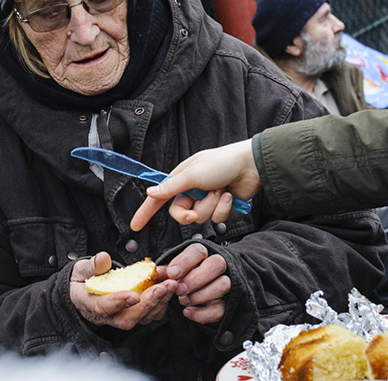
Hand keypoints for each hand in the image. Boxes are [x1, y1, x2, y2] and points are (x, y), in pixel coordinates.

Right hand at [70, 252, 177, 329]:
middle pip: (128, 318)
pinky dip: (162, 302)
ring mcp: (121, 317)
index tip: (134, 295)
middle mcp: (106, 316)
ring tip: (170, 285)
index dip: (119, 302)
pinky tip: (168, 287)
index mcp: (89, 304)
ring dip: (159, 302)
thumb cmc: (82, 280)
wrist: (81, 290)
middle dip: (148, 303)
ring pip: (142, 318)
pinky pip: (149, 314)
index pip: (104, 307)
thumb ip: (92, 265)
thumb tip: (103, 258)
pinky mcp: (133, 314)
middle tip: (163, 288)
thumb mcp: (81, 269)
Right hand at [130, 139, 262, 230]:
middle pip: (180, 214)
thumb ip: (171, 187)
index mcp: (181, 179)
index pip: (159, 198)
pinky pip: (216, 218)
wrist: (251, 166)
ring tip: (220, 190)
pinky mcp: (221, 206)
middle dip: (190, 213)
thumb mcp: (192, 175)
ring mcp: (207, 199)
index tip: (135, 225)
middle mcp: (192, 190)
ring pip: (201, 217)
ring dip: (211, 205)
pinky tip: (230, 195)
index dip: (146, 211)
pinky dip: (223, 208)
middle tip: (197, 208)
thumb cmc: (222, 162)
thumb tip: (150, 193)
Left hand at [162, 243, 229, 324]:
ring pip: (223, 284)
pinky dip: (202, 313)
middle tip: (180, 290)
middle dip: (196, 279)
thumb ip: (165, 272)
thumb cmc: (185, 277)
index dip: (185, 262)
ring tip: (184, 300)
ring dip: (201, 295)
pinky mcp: (226, 303)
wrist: (199, 289)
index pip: (199, 251)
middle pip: (217, 264)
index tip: (172, 274)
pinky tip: (188, 312)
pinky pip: (220, 309)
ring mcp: (225, 284)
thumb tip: (155, 273)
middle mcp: (217, 266)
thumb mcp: (174, 271)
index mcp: (202, 254)